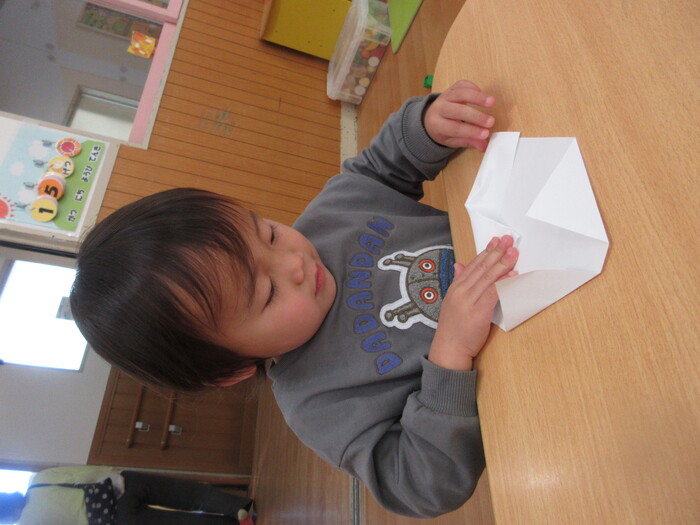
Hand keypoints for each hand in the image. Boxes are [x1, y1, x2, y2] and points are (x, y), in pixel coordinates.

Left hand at [423, 79, 495, 151]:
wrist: (431, 117)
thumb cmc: (444, 131)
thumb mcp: (452, 140)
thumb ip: (468, 142)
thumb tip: (484, 146)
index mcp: (437, 125)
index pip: (455, 128)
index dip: (471, 131)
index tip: (486, 134)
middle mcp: (438, 109)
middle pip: (458, 111)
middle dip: (476, 116)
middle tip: (491, 122)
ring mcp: (444, 96)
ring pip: (460, 93)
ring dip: (478, 97)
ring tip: (492, 103)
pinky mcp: (451, 88)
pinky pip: (462, 84)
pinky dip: (473, 87)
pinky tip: (483, 95)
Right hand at [429, 236, 517, 370]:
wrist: (449, 349)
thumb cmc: (454, 328)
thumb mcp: (452, 301)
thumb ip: (459, 282)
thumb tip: (460, 265)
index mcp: (456, 288)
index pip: (473, 265)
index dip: (486, 251)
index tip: (497, 241)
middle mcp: (461, 292)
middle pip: (482, 268)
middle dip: (497, 252)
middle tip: (509, 240)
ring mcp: (469, 302)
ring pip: (488, 278)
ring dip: (503, 264)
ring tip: (513, 253)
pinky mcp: (479, 313)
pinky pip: (494, 294)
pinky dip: (504, 283)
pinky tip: (512, 275)